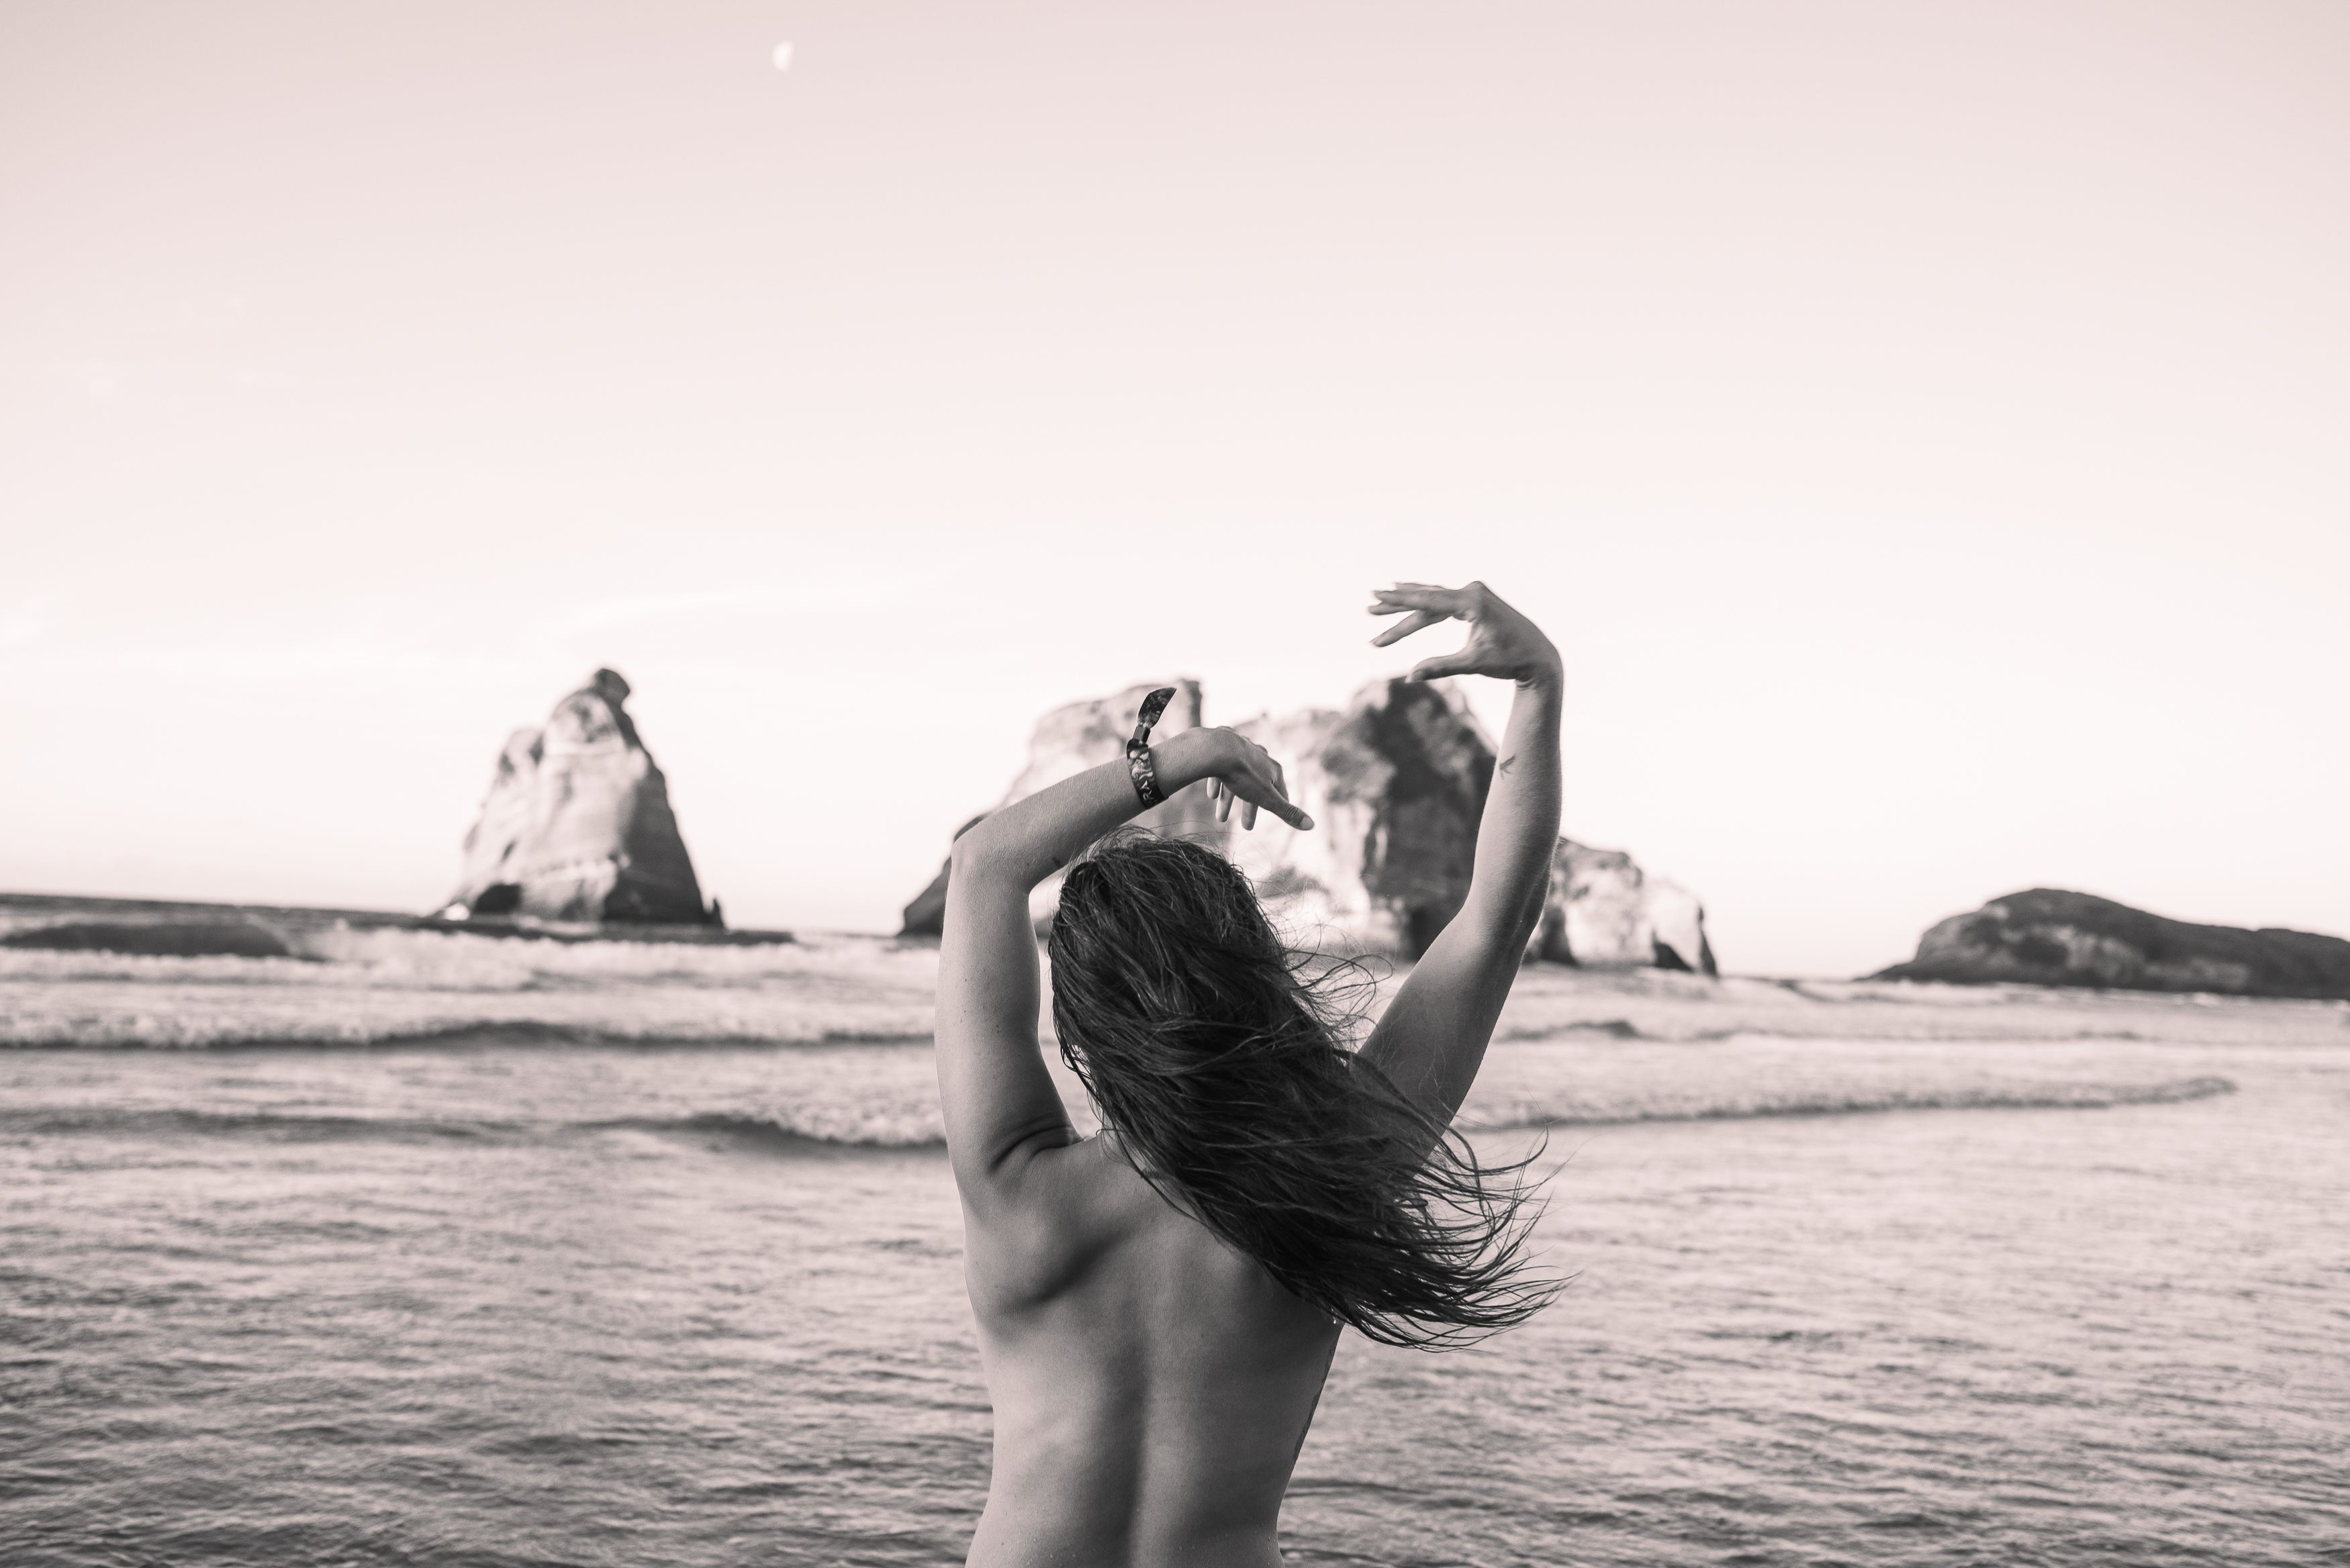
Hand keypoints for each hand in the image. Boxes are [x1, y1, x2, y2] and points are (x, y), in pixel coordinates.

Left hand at [1158, 728, 1313, 832]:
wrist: (1215, 749)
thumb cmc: (1243, 774)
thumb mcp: (1267, 798)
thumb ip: (1287, 812)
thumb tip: (1312, 825)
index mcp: (1273, 769)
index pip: (1281, 792)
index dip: (1279, 806)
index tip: (1276, 814)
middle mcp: (1259, 757)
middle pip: (1257, 788)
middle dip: (1250, 809)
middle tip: (1246, 827)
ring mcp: (1241, 750)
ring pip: (1237, 778)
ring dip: (1229, 800)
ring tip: (1221, 818)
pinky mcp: (1223, 748)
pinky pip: (1221, 768)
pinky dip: (1218, 783)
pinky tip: (1211, 795)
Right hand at [1368, 580, 1560, 686]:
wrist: (1538, 656)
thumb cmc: (1510, 660)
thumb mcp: (1474, 664)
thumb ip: (1441, 666)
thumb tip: (1411, 675)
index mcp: (1473, 602)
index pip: (1428, 601)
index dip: (1399, 602)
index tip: (1376, 597)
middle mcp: (1473, 592)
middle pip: (1427, 599)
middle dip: (1397, 606)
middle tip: (1369, 606)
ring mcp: (1476, 593)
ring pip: (1433, 599)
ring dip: (1408, 603)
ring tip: (1380, 602)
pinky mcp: (1477, 600)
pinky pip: (1444, 600)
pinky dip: (1425, 602)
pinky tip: (1408, 594)